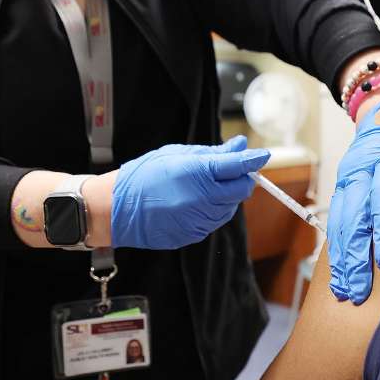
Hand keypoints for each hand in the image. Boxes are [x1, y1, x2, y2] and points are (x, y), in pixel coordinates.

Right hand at [110, 136, 269, 248]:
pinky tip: (194, 202)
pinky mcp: (194, 234)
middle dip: (241, 179)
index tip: (262, 155)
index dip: (253, 160)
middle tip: (230, 171)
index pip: (238, 166)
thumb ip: (213, 153)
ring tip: (202, 187)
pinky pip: (215, 220)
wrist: (117, 209)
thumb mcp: (178, 154)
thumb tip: (240, 146)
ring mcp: (199, 219)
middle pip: (241, 190)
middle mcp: (202, 199)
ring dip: (226, 196)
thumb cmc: (144, 176)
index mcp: (198, 173)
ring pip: (230, 207)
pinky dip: (213, 210)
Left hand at [328, 90, 379, 303]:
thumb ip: (360, 212)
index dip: (342, 256)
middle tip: (359, 287)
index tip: (344, 288)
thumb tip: (353, 261)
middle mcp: (366, 167)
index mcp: (349, 180)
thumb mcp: (363, 179)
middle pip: (357, 212)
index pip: (342, 223)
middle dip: (356, 254)